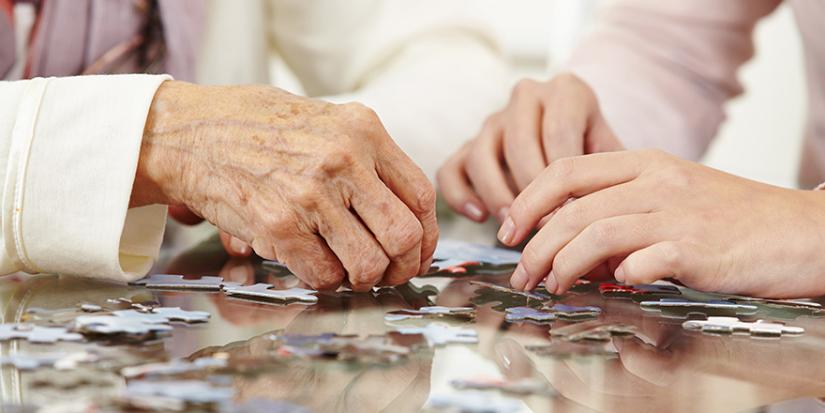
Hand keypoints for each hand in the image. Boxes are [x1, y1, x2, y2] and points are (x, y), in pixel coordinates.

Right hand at [131, 81, 437, 290]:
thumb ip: (366, 158)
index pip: (421, 196)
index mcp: (363, 130)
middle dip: (402, 266)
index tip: (418, 250)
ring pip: (368, 263)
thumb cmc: (255, 127)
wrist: (188, 132)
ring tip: (348, 271)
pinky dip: (324, 281)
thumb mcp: (324, 121)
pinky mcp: (278, 225)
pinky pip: (323, 275)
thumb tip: (403, 213)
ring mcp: (311, 194)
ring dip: (361, 278)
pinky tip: (314, 266)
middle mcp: (343, 160)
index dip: (427, 235)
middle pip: (404, 235)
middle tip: (388, 273)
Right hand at [436, 73, 622, 221]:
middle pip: (519, 144)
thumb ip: (610, 174)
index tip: (573, 214)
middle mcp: (526, 97)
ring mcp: (492, 120)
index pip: (559, 133)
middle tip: (546, 226)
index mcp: (566, 91)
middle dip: (532, 191)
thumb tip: (601, 213)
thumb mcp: (614, 154)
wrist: (578, 140)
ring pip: (481, 155)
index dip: (565, 180)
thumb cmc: (599, 154)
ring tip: (514, 226)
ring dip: (497, 195)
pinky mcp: (467, 146)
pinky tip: (480, 217)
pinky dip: (460, 195)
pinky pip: (450, 170)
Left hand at [497, 149, 824, 297]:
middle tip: (521, 273)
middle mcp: (657, 182)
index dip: (528, 199)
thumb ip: (623, 211)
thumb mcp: (673, 197)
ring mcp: (677, 213)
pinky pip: (641, 262)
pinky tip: (611, 287)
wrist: (802, 232)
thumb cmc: (733, 219)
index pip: (566, 169)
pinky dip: (618, 276)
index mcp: (646, 162)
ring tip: (550, 285)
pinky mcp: (698, 249)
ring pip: (596, 232)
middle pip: (573, 207)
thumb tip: (575, 247)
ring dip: (562, 263)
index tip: (510, 229)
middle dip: (535, 244)